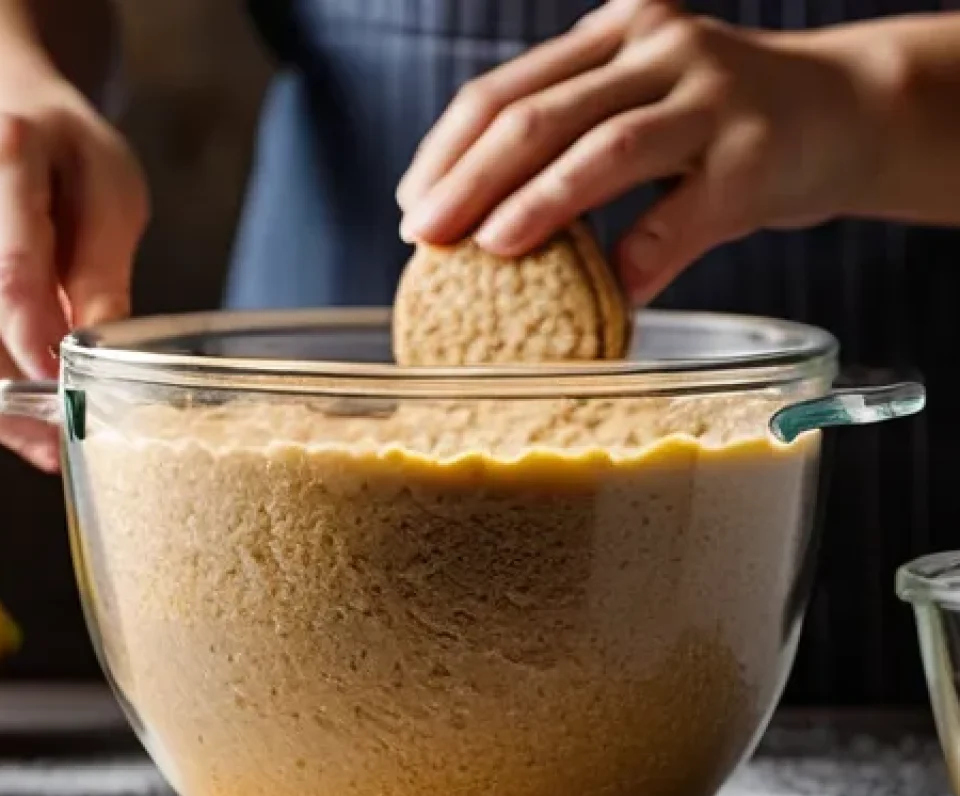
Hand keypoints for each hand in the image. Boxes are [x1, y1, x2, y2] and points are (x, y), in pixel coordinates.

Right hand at [0, 63, 147, 469]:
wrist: (4, 116)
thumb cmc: (67, 163)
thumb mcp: (111, 197)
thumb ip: (102, 272)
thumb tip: (99, 354)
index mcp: (0, 156)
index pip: (9, 270)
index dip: (33, 344)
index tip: (63, 394)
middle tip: (49, 441)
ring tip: (34, 440)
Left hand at [397, 0, 886, 305]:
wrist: (846, 112)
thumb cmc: (720, 127)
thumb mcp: (641, 109)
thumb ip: (573, 143)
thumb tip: (483, 227)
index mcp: (612, 37)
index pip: (505, 90)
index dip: (448, 151)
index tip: (411, 208)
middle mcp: (657, 50)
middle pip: (539, 114)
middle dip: (470, 179)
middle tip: (424, 236)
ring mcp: (712, 98)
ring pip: (607, 148)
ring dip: (541, 203)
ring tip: (490, 248)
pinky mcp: (758, 158)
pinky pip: (685, 214)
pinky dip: (642, 257)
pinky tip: (613, 296)